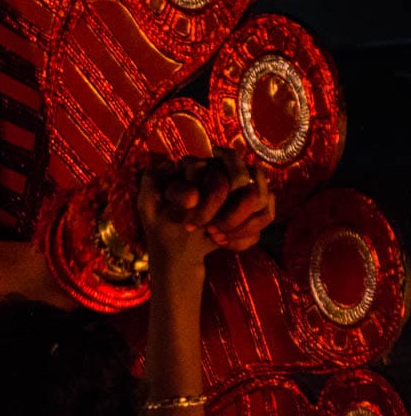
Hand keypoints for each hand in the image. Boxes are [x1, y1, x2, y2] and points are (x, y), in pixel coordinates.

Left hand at [141, 150, 274, 273]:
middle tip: (209, 230)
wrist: (176, 249)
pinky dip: (247, 235)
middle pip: (244, 182)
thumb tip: (173, 168)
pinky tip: (225, 244)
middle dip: (228, 213)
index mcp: (197, 166)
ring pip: (261, 196)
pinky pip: (266, 215)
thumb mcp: (148, 206)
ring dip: (239, 224)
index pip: (217, 172)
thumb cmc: (161, 223)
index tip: (191, 223)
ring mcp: (245, 188)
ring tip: (215, 237)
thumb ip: (151, 185)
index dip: (209, 201)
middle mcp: (224, 169)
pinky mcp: (257, 208)